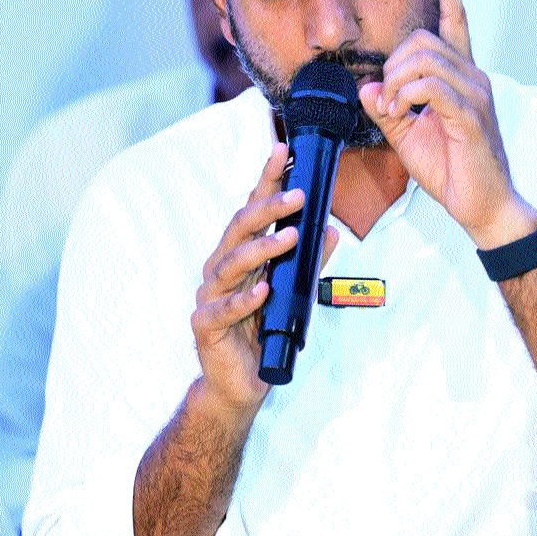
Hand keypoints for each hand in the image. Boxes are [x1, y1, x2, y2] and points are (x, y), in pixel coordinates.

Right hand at [190, 142, 338, 411]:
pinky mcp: (206, 326)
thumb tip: (331, 229)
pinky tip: (263, 290)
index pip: (253, 210)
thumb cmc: (262, 332)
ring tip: (289, 237)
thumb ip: (308, 261)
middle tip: (297, 195)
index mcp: (239, 255)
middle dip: (268, 208)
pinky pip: (223, 309)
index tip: (282, 151)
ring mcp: (210, 296)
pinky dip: (244, 299)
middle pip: (239, 229)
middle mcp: (221, 269)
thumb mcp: (293, 293)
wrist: (239, 384)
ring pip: (230, 264)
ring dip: (261, 248)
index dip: (266, 180)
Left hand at [358, 0, 534, 247]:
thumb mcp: (407, 135)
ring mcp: (475, 93)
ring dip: (396, 83)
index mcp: (461, 76)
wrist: (483, 207)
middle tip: (388, 100)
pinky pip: (432, 85)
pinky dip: (407, 96)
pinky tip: (403, 114)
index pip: (455, 22)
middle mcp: (473, 76)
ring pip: (425, 59)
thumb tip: (366, 87)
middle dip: (393, 65)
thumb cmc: (450, 170)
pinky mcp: (470, 115)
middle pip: (423, 40)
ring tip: (396, 111)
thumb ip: (387, 108)